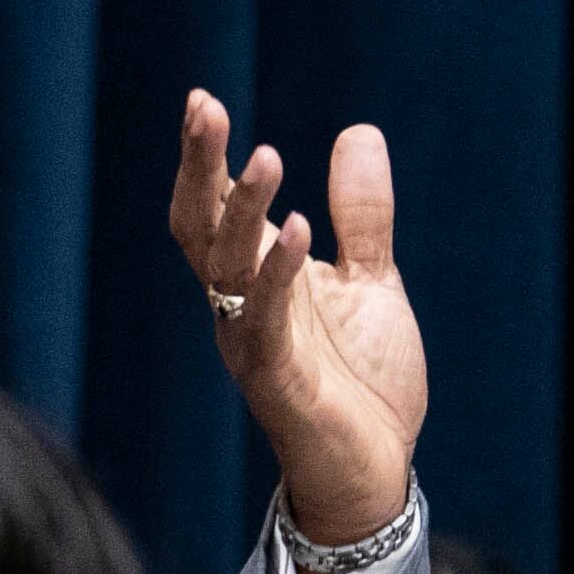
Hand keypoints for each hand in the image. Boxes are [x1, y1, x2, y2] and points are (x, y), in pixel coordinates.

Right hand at [169, 91, 426, 545]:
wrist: (374, 473)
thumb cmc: (363, 383)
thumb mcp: (372, 281)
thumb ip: (362, 215)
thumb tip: (358, 132)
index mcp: (258, 278)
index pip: (214, 208)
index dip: (204, 157)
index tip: (202, 100)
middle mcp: (241, 305)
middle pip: (199, 227)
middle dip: (199, 168)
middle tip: (204, 107)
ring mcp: (252, 342)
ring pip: (224, 267)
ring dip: (243, 212)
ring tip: (267, 157)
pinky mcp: (276, 382)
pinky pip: (265, 320)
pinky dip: (280, 274)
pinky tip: (301, 230)